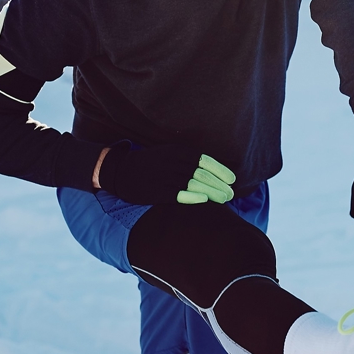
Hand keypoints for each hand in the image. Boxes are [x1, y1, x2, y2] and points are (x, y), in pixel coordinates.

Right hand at [97, 142, 235, 205]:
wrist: (121, 170)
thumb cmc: (151, 163)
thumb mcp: (169, 154)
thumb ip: (187, 160)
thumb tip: (211, 171)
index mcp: (178, 152)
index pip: (206, 161)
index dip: (221, 171)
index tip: (233, 179)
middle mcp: (174, 163)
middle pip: (203, 174)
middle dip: (220, 185)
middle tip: (231, 194)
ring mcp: (165, 177)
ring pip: (195, 185)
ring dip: (213, 193)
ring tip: (224, 200)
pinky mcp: (158, 191)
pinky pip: (179, 194)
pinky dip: (193, 197)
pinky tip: (204, 200)